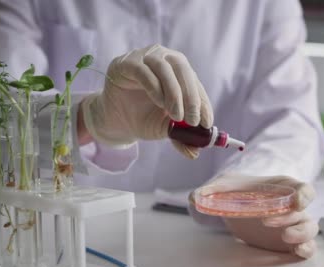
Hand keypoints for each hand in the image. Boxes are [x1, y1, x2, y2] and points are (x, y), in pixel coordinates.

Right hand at [81, 44, 213, 158]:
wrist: (117, 119)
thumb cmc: (145, 117)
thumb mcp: (166, 128)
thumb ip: (181, 136)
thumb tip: (195, 152)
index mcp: (180, 71)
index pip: (196, 83)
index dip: (203, 103)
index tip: (207, 124)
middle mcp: (165, 58)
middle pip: (183, 71)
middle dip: (191, 98)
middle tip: (192, 121)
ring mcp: (145, 57)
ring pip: (165, 69)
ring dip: (174, 95)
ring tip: (175, 116)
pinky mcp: (127, 63)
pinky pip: (144, 72)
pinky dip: (155, 88)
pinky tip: (159, 103)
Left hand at [191, 174, 318, 258]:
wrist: (236, 204)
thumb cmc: (236, 190)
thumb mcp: (222, 186)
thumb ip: (210, 190)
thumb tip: (195, 198)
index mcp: (283, 188)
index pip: (304, 189)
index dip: (304, 195)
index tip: (296, 202)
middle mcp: (293, 207)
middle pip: (305, 212)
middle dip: (292, 218)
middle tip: (267, 222)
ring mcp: (294, 225)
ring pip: (310, 229)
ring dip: (302, 234)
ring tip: (284, 237)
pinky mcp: (290, 242)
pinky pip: (307, 247)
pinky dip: (306, 250)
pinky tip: (295, 251)